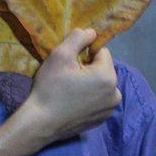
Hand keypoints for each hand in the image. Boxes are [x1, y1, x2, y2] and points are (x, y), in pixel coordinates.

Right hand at [20, 28, 120, 143]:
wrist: (40, 123)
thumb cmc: (50, 87)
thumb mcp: (60, 55)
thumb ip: (78, 38)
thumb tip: (92, 32)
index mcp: (108, 76)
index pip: (101, 52)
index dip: (84, 54)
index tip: (69, 64)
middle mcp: (115, 93)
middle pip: (103, 69)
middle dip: (88, 69)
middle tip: (67, 77)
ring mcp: (109, 109)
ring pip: (101, 85)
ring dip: (90, 83)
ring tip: (69, 91)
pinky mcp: (102, 120)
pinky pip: (99, 100)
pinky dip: (89, 98)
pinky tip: (73, 103)